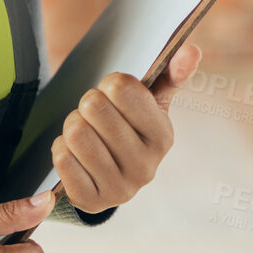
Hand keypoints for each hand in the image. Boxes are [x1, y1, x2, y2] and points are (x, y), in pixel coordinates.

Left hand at [51, 43, 201, 213]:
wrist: (110, 174)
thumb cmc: (130, 128)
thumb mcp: (151, 103)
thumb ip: (170, 75)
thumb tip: (191, 50)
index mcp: (164, 138)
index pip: (121, 87)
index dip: (109, 84)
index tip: (114, 94)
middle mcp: (146, 168)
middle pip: (93, 106)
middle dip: (87, 104)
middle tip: (96, 115)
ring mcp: (119, 189)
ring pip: (76, 132)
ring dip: (72, 126)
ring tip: (87, 133)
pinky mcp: (91, 202)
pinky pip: (61, 158)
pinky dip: (61, 149)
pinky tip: (76, 156)